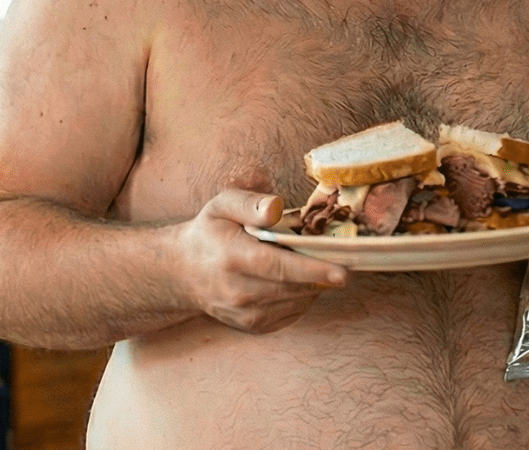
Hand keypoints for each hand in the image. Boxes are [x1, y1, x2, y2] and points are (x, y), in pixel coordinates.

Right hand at [174, 189, 348, 333]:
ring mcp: (245, 313)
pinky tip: (299, 279)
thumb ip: (250, 203)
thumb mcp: (222, 206)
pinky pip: (292, 313)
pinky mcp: (253, 326)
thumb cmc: (209, 233)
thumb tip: (277, 207)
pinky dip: (303, 296)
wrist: (181, 273)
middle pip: (294, 286)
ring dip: (315, 284)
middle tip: (346, 258)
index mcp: (233, 257)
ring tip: (317, 263)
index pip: (279, 267)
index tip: (343, 272)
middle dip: (324, 274)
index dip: (313, 269)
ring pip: (298, 301)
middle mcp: (238, 291)